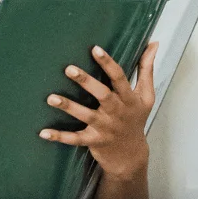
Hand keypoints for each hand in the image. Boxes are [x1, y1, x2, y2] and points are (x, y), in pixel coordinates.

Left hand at [39, 43, 158, 181]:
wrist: (131, 154)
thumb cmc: (136, 118)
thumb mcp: (146, 95)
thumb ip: (146, 69)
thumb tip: (154, 43)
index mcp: (129, 99)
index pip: (120, 78)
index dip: (108, 64)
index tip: (95, 49)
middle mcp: (117, 113)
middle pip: (103, 95)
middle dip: (86, 82)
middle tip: (69, 69)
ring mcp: (105, 128)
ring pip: (86, 116)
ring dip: (69, 107)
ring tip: (51, 98)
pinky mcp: (94, 141)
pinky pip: (75, 139)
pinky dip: (60, 137)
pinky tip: (43, 133)